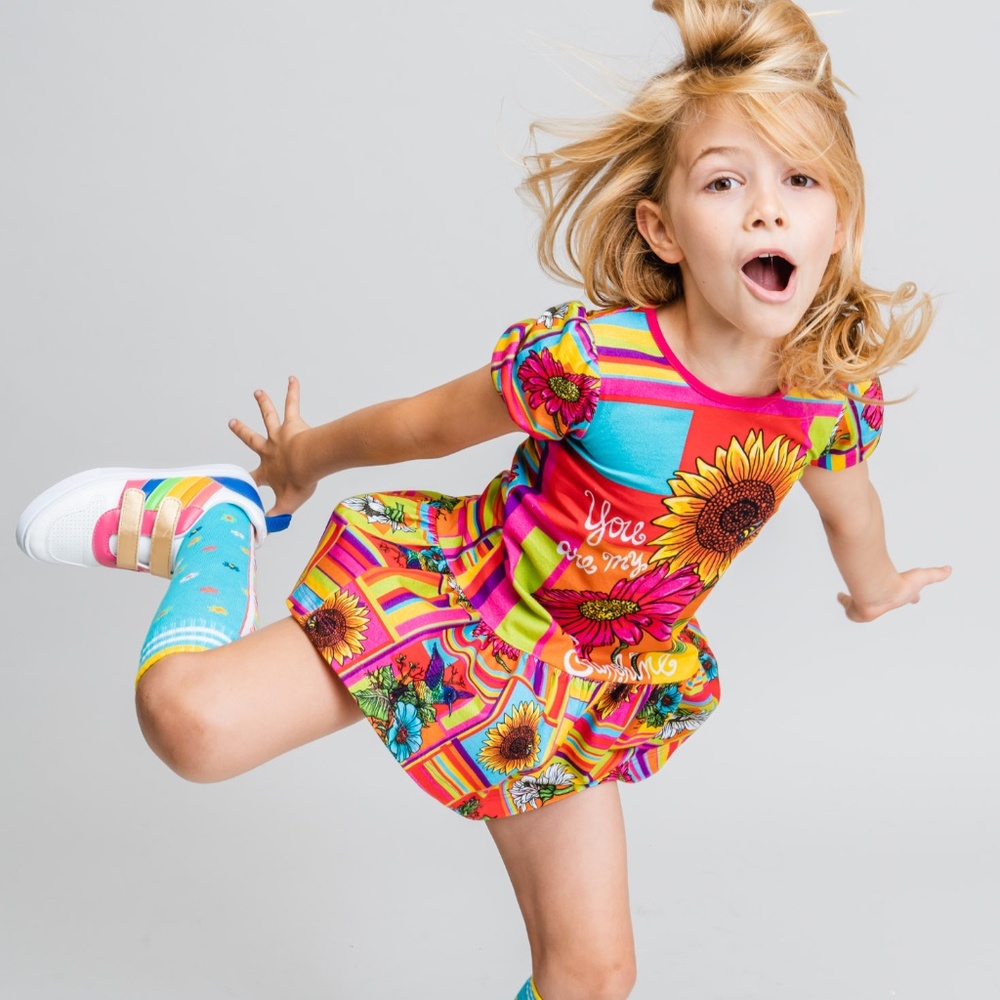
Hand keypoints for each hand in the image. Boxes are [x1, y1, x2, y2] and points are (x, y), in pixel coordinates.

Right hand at [229, 376, 315, 516]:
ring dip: (264, 404)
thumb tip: (262, 538)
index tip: (235, 484)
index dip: (245, 484)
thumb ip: (275, 520)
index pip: (252, 478)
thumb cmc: (300, 482)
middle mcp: (269, 448)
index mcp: (267, 469)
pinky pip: (292, 404)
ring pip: (269, 416)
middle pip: (252, 439)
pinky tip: (293, 379)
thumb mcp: (287, 505)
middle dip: (242, 431)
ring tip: (258, 392)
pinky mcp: (293, 424)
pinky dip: (293, 391)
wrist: (309, 462)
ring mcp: (280, 434)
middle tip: (232, 422)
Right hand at [837, 565, 951, 622]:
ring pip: (863, 605)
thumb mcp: (921, 577)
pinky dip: (844, 601)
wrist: (879, 592)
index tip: (916, 599)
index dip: (913, 597)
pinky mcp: (855, 608)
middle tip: (880, 599)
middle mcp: (884, 604)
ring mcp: (869, 607)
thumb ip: (935, 574)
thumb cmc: (898, 586)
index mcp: (900, 597)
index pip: (911, 597)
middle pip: (886, 603)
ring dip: (857, 603)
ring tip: (849, 598)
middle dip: (885, 601)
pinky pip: (848, 604)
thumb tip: (949, 570)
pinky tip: (840, 596)